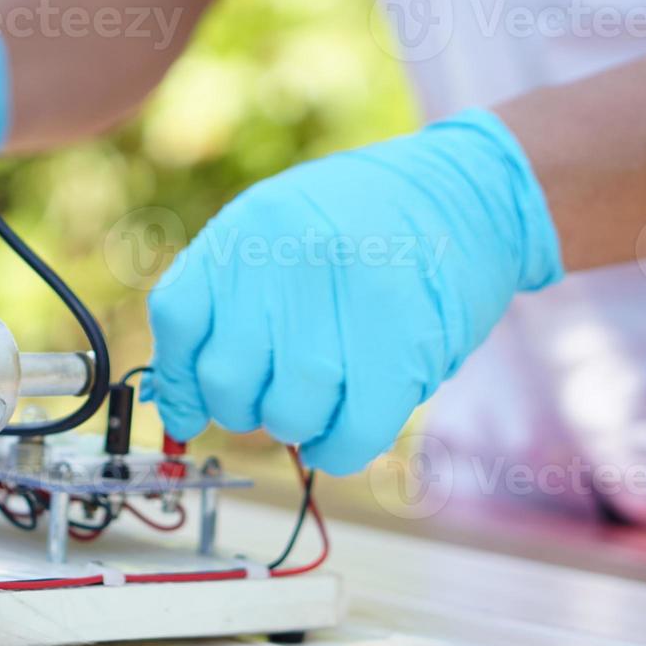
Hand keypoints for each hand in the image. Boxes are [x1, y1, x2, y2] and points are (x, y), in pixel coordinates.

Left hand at [145, 109, 563, 473]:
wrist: (468, 195)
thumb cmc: (361, 224)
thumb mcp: (277, 229)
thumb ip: (226, 299)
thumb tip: (181, 399)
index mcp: (249, 226)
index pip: (178, 318)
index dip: (177, 377)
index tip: (187, 406)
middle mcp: (291, 259)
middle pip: (226, 377)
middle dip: (239, 407)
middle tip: (267, 397)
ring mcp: (350, 302)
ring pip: (285, 413)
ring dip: (292, 426)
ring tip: (313, 402)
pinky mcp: (407, 348)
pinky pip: (350, 433)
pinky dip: (335, 450)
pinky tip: (336, 436)